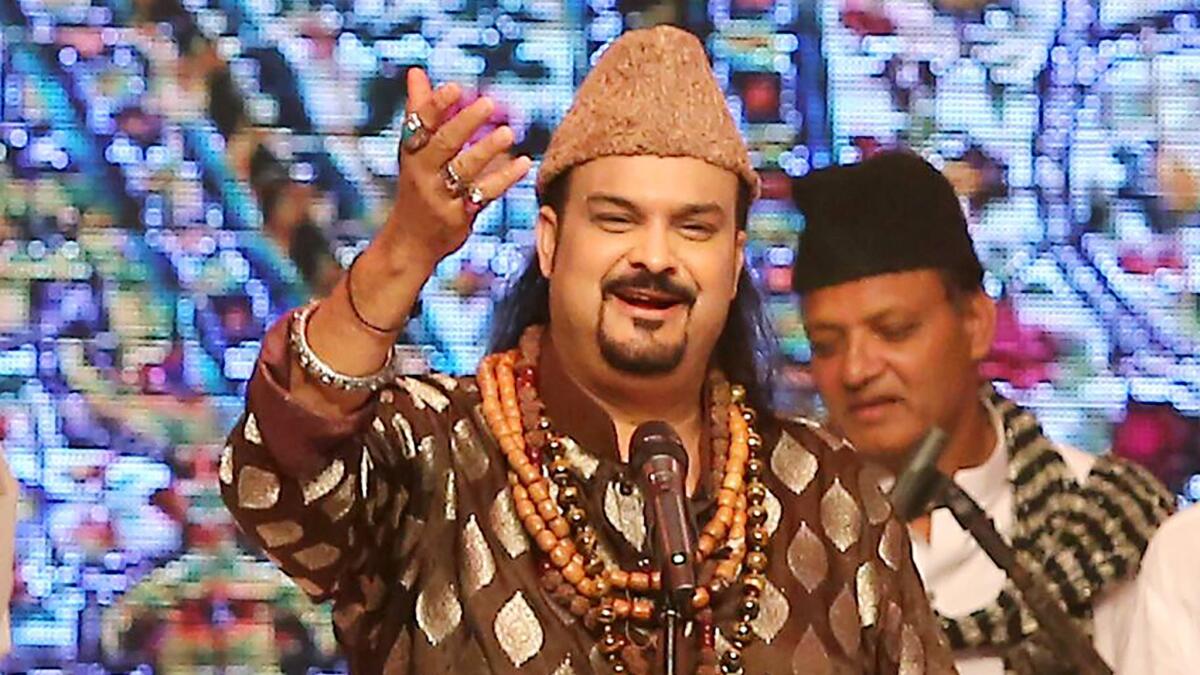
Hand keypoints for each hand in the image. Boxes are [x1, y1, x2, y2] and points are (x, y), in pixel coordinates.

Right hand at [380, 68, 532, 270]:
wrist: (409, 243)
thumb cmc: (416, 187)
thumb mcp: (413, 152)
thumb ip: (418, 112)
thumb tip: (416, 72)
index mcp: (411, 153)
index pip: (420, 125)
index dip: (435, 105)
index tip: (454, 87)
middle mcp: (422, 174)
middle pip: (443, 145)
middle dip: (464, 123)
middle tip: (488, 103)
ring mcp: (440, 197)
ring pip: (464, 171)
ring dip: (486, 150)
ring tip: (509, 132)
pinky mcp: (458, 217)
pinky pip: (484, 195)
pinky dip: (505, 178)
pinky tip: (523, 163)